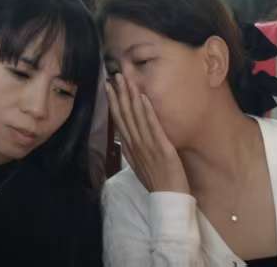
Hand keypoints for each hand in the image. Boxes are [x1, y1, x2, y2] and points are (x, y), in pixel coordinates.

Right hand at [105, 74, 188, 194]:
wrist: (168, 199)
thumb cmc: (155, 182)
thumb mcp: (138, 166)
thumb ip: (131, 151)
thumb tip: (125, 140)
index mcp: (129, 148)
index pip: (119, 120)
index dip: (113, 102)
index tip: (108, 87)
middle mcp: (135, 144)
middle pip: (125, 115)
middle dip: (119, 94)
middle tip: (115, 76)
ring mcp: (147, 146)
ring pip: (136, 117)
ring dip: (131, 97)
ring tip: (127, 80)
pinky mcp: (162, 148)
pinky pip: (153, 126)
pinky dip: (147, 111)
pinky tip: (143, 97)